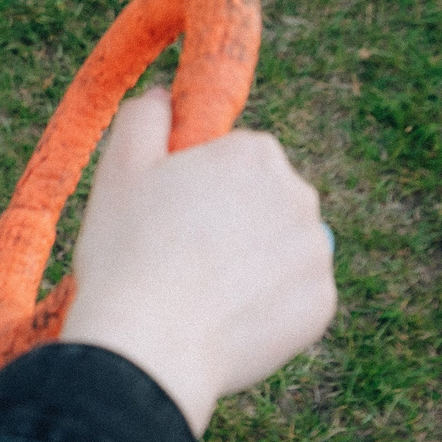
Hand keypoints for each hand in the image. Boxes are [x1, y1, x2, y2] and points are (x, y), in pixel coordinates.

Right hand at [57, 89, 335, 435]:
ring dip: (251, 266)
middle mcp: (300, 195)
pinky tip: (225, 322)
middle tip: (180, 259)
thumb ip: (146, 116)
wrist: (149, 346)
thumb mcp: (119, 169)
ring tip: (201, 296)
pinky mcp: (321, 305)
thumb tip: (167, 95)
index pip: (236, 161)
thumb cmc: (127, 253)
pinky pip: (294, 300)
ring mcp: (316, 253)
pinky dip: (266, 309)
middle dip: (232, 225)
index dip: (199, 189)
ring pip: (280, 252)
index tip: (171, 218)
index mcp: (255, 154)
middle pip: (264, 204)